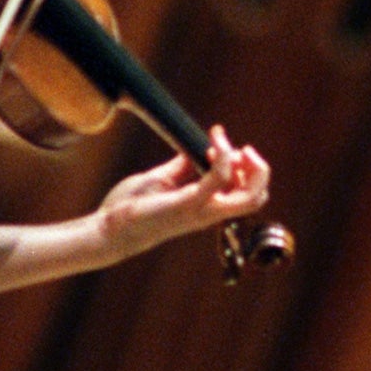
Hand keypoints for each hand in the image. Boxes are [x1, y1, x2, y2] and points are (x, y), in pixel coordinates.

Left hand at [96, 125, 270, 257]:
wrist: (110, 227)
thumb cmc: (133, 207)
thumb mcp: (162, 179)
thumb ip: (182, 166)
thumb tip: (194, 146)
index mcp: (207, 207)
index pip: (246, 194)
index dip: (246, 169)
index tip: (222, 145)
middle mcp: (210, 211)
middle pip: (257, 198)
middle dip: (260, 170)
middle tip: (243, 150)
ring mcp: (202, 210)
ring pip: (250, 196)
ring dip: (250, 166)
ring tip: (229, 144)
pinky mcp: (188, 204)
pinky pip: (219, 179)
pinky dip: (222, 156)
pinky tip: (211, 143)